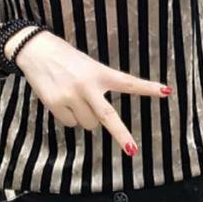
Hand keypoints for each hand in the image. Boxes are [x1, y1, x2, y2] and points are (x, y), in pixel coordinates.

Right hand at [14, 30, 171, 155]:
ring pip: (88, 124)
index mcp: (99, 72)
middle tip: (132, 150)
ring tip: (75, 97)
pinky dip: (69, 117)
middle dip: (121, 135)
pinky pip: (70, 123)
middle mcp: (87, 86)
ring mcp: (71, 97)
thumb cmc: (66, 58)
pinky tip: (62, 99)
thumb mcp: (88, 66)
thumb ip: (98, 86)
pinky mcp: (56, 105)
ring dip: (85, 117)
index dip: (147, 87)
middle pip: (108, 117)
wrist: (36, 51)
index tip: (166, 91)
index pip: (128, 82)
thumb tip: (100, 119)